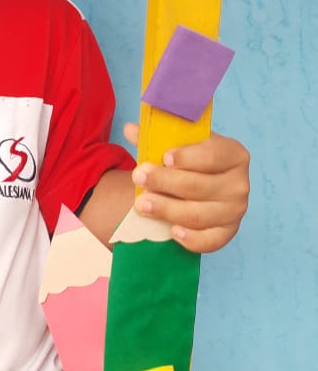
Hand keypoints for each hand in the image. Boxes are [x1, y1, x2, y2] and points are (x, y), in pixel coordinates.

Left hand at [124, 122, 249, 253]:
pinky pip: (210, 241)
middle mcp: (239, 184)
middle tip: (139, 177)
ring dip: (168, 210)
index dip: (189, 157)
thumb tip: (130, 129)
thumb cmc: (189, 162)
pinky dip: (192, 239)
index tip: (165, 157)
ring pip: (199, 214)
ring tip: (142, 204)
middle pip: (200, 186)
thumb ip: (157, 138)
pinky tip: (172, 232)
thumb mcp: (178, 146)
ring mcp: (234, 211)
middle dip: (166, 182)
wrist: (198, 187)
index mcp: (233, 154)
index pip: (213, 156)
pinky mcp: (227, 232)